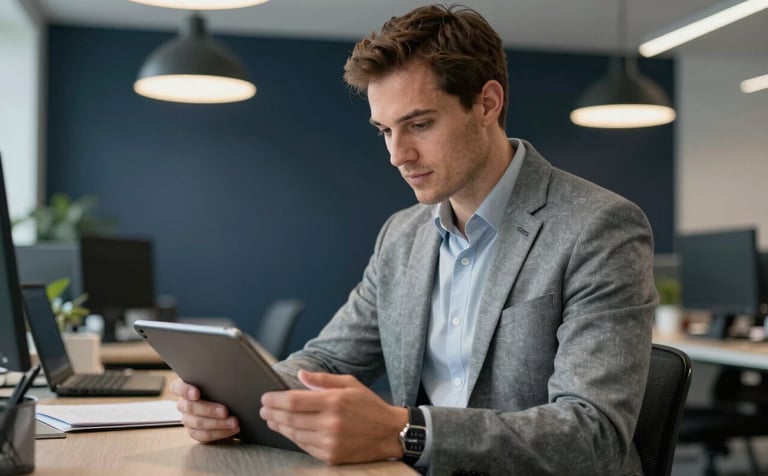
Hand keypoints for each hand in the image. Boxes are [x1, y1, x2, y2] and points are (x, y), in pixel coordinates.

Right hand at [169, 378, 239, 442]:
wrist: (226, 405)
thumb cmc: (220, 388)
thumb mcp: (217, 382)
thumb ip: (216, 381)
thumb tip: (229, 380)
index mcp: (184, 388)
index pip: (177, 387)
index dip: (185, 390)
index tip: (196, 394)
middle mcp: (183, 404)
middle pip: (190, 407)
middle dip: (209, 410)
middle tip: (225, 411)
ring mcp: (188, 420)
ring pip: (198, 423)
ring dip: (218, 423)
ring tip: (234, 422)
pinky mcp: (195, 433)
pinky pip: (204, 436)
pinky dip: (220, 433)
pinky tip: (232, 430)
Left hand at [259, 370, 407, 464]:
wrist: (390, 433)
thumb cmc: (369, 406)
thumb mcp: (350, 384)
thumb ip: (323, 380)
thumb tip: (300, 374)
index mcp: (334, 402)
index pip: (293, 401)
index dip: (275, 400)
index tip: (265, 397)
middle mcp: (330, 423)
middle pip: (290, 418)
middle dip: (272, 413)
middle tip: (264, 409)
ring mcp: (330, 442)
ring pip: (294, 434)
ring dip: (279, 426)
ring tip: (272, 420)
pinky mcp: (331, 456)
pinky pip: (305, 446)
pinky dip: (293, 438)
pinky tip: (289, 431)